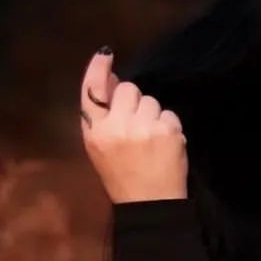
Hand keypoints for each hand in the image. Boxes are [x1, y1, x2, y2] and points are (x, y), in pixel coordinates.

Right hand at [79, 47, 188, 203]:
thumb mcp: (101, 148)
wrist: (150, 205)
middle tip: (137, 125)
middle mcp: (117, 126)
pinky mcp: (168, 130)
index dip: (98, 69)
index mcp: (95, 132)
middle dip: (134, 101)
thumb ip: (103, 115)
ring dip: (152, 114)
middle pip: (128, 89)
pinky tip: (164, 145)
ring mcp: (144, 127)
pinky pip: (169, 113)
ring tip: (151, 140)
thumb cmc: (122, 177)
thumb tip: (110, 77)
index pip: (92, 91)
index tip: (106, 55)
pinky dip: (169, 126)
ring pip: (151, 100)